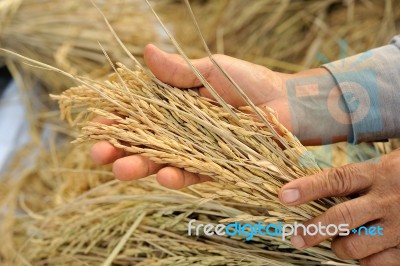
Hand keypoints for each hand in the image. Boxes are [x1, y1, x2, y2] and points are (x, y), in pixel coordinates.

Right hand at [91, 44, 299, 187]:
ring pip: (162, 161)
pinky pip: (193, 174)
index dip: (116, 120)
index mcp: (173, 104)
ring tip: (123, 169)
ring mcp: (195, 149)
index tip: (97, 125)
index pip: (137, 114)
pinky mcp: (215, 166)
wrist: (286, 103)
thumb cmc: (248, 82)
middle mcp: (179, 130)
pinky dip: (178, 176)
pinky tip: (164, 176)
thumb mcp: (211, 70)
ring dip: (141, 166)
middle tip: (99, 153)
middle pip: (143, 141)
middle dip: (119, 148)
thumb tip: (145, 52)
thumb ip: (179, 70)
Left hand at [279, 149, 399, 264]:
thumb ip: (348, 181)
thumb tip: (303, 191)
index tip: (284, 196)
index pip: (336, 180)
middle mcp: (386, 199)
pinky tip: (364, 250)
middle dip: (314, 230)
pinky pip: (377, 263)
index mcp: (374, 175)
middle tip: (297, 238)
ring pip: (357, 246)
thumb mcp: (376, 170)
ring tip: (338, 242)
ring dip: (340, 247)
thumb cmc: (398, 178)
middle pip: (342, 217)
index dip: (308, 188)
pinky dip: (364, 260)